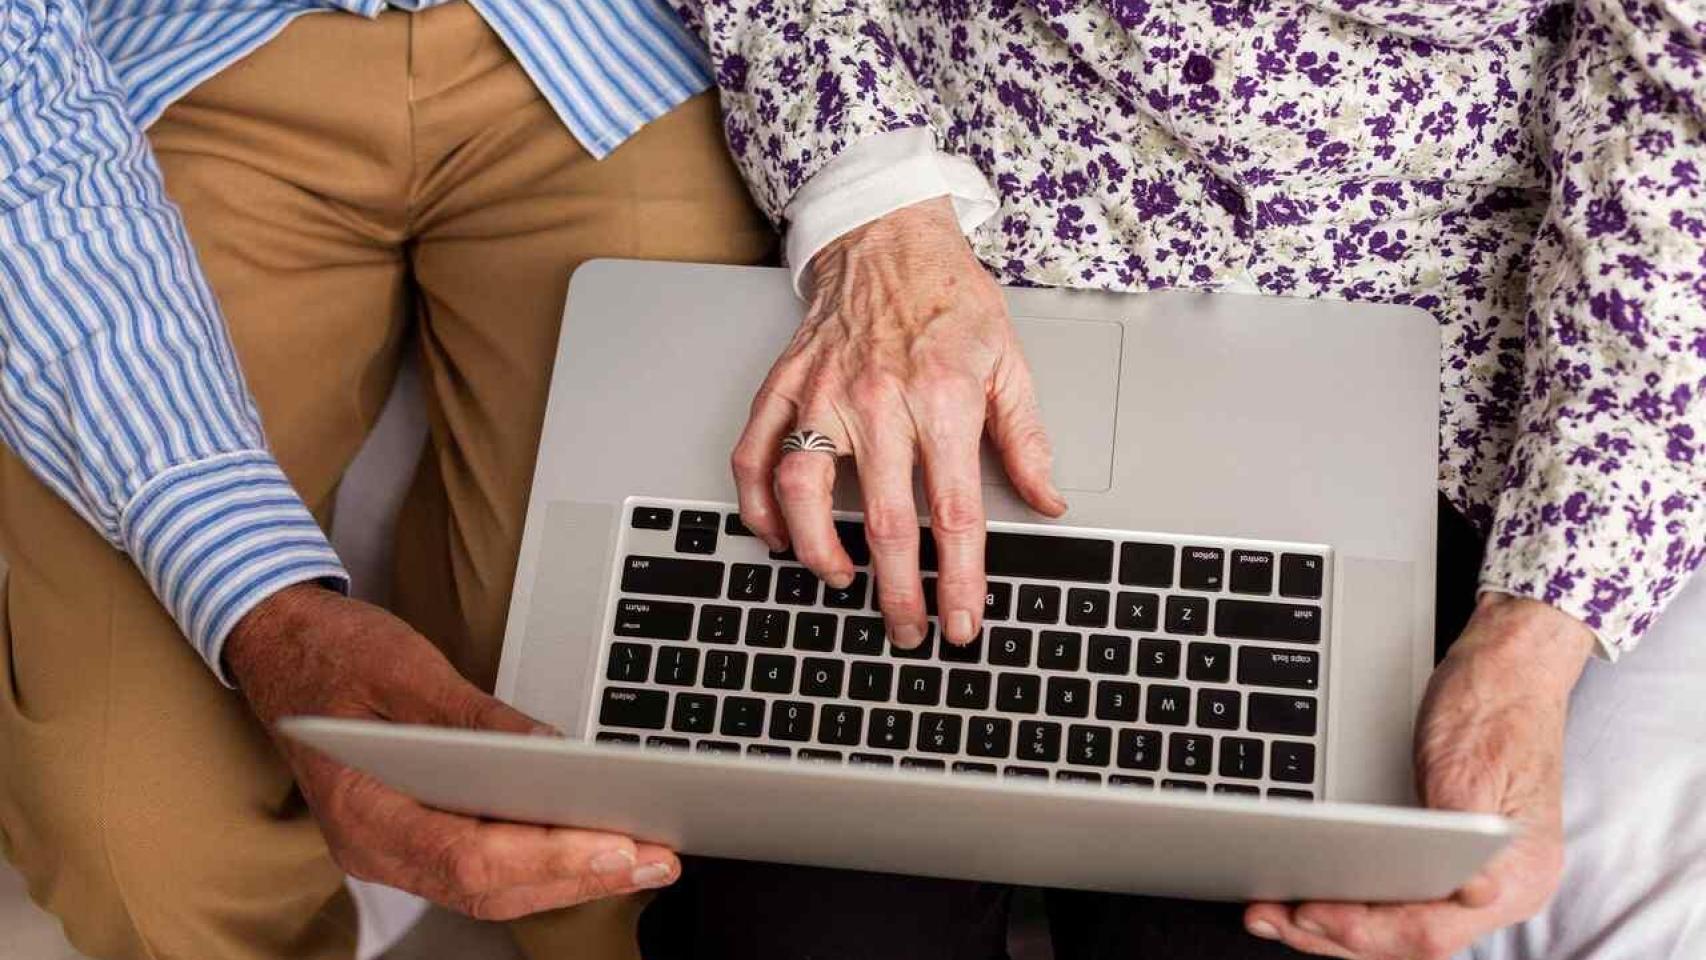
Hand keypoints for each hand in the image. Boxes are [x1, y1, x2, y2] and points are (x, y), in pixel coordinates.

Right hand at [225, 583, 677, 920]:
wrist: (279, 646)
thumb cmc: (331, 653)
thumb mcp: (406, 670)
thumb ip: (476, 719)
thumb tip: (549, 752)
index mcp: (362, 809)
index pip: (468, 856)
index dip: (549, 857)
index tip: (616, 846)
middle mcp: (373, 847)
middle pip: (488, 888)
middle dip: (579, 878)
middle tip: (656, 860)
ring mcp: (391, 850)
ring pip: (491, 890)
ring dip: (570, 879)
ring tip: (644, 861)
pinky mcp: (413, 837)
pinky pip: (483, 870)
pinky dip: (541, 865)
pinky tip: (591, 849)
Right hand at [734, 197, 1065, 648]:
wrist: (888, 236)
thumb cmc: (949, 299)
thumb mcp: (1009, 363)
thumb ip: (1026, 439)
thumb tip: (1047, 502)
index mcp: (944, 401)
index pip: (954, 514)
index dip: (958, 580)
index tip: (961, 622)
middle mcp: (879, 402)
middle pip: (884, 522)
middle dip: (898, 593)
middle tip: (909, 630)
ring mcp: (823, 394)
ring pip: (804, 495)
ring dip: (820, 554)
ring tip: (841, 581)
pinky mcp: (785, 386)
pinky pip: (756, 456)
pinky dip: (759, 506)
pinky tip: (777, 536)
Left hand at [1246, 594, 1595, 958]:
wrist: (1511, 667)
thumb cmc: (1493, 707)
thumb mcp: (1471, 766)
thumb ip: (1465, 830)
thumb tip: (1473, 893)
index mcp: (1518, 875)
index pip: (1430, 930)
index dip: (1363, 930)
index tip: (1309, 913)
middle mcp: (1500, 890)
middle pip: (1407, 940)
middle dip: (1332, 936)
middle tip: (1270, 917)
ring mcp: (1476, 882)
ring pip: (1398, 929)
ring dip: (1334, 928)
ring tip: (1274, 915)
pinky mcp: (1448, 866)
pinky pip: (1398, 903)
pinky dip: (1352, 906)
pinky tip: (1313, 898)